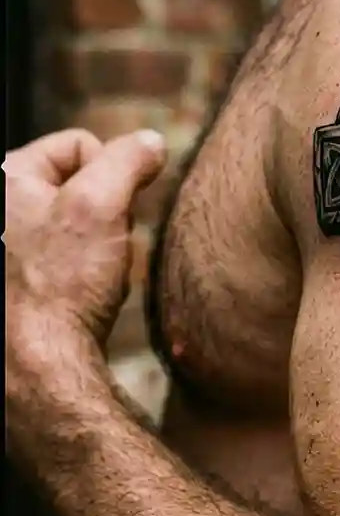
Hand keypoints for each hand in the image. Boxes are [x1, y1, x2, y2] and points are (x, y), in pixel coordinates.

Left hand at [4, 128, 166, 406]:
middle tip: (96, 251)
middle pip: (75, 186)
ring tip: (86, 280)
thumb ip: (128, 159)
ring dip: (93, 248)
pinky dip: (77, 275)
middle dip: (101, 216)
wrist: (35, 372)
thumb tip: (149, 143)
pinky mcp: (12, 289)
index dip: (111, 175)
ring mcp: (3, 252)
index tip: (111, 216)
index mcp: (1, 178)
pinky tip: (75, 299)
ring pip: (73, 226)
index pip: (79, 144)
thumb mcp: (103, 205)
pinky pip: (61, 261)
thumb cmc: (59, 288)